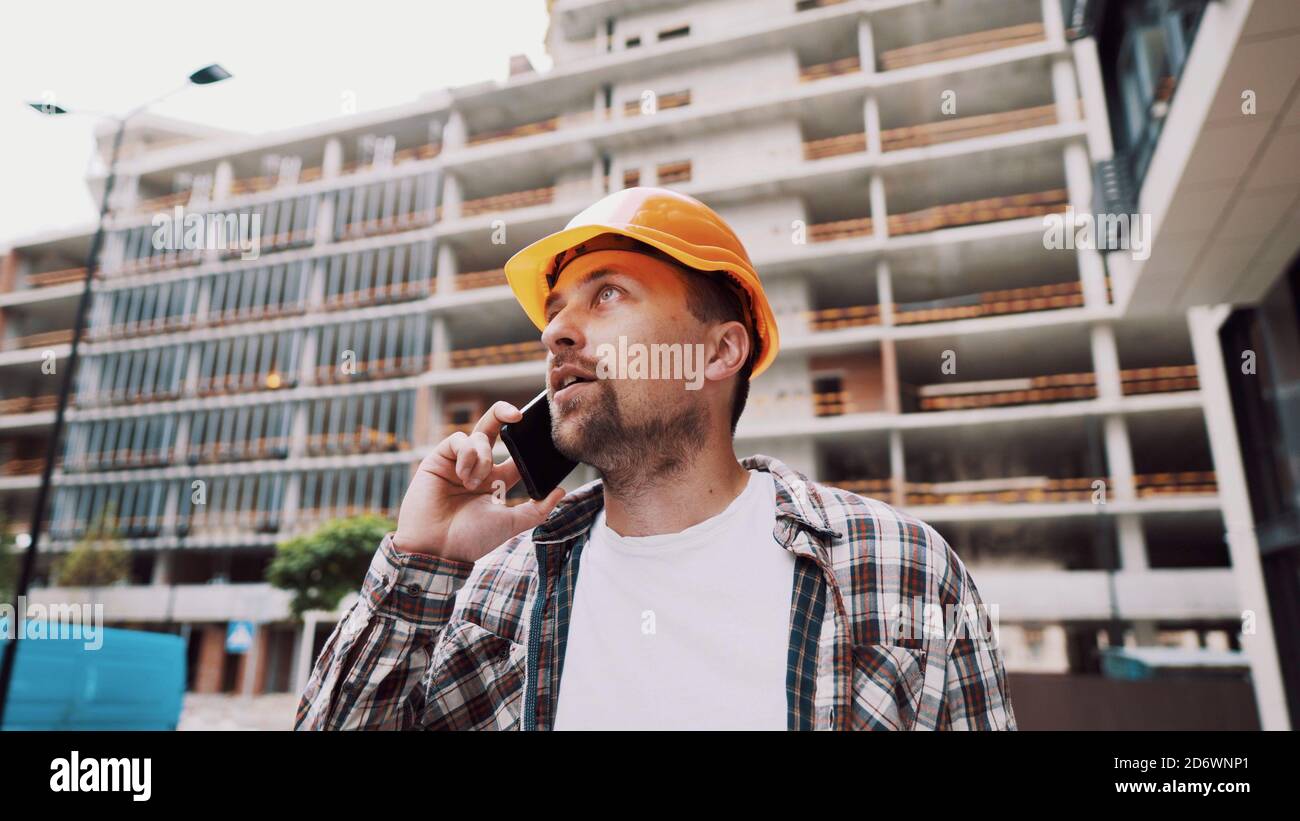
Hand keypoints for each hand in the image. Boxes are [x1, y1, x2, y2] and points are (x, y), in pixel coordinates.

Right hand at [392, 401, 565, 563]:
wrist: (437, 548)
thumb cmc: (471, 539)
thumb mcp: (511, 523)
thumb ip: (537, 509)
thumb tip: (561, 490)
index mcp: (497, 481)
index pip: (515, 453)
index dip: (526, 441)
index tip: (538, 436)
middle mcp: (478, 467)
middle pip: (493, 428)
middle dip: (504, 413)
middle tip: (518, 415)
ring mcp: (458, 462)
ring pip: (478, 435)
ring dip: (483, 456)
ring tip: (474, 483)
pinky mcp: (438, 458)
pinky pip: (458, 440)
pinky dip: (466, 454)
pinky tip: (463, 475)